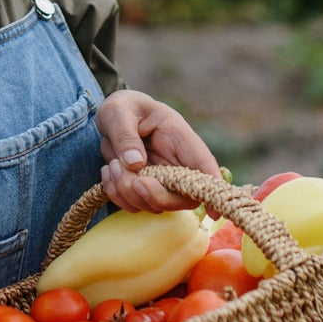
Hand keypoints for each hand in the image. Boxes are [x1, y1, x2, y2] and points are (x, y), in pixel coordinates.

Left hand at [95, 90, 219, 211]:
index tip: (213, 213)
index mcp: (178, 136)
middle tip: (132, 182)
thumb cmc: (122, 108)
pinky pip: (134, 204)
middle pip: (182, 196)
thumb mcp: (118, 112)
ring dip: (128, 192)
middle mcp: (175, 162)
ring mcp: (161, 178)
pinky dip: (116, 194)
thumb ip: (125, 135)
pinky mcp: (144, 188)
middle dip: (156, 196)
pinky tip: (109, 170)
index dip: (212, 189)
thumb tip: (135, 164)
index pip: (204, 165)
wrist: (110, 117)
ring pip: (155, 204)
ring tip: (113, 165)